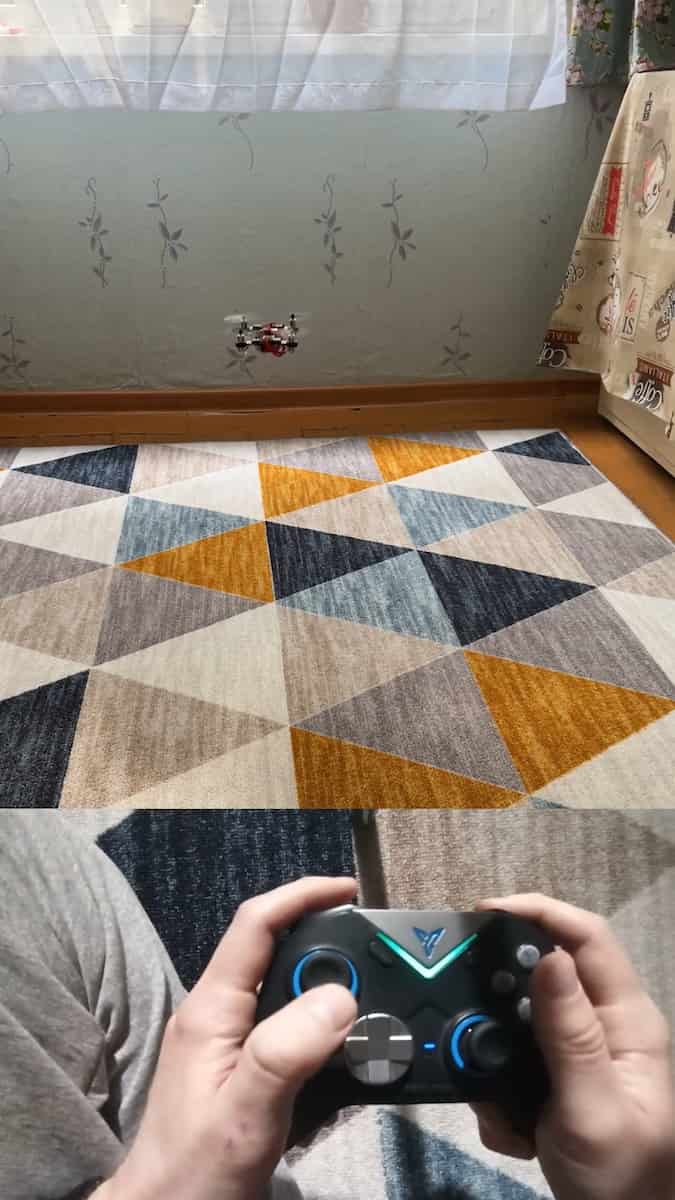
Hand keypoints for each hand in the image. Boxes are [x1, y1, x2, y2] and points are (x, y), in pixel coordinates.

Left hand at [96, 876, 357, 1199]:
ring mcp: (229, 1041)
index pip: (255, 923)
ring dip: (331, 997)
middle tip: (380, 964)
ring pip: (288, 993)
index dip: (302, 894)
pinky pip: (290, 1033)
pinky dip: (325, 1037)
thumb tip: (340, 996)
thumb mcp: (245, 1112)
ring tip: (375, 1015)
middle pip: (277, 952)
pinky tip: (349, 1061)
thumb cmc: (195, 1171)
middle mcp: (219, 1013)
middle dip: (330, 948)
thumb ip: (287, 1051)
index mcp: (212, 1007)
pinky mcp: (243, 1069)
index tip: (351, 891)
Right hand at [470, 895, 674, 1199]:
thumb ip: (570, 1035)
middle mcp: (608, 1027)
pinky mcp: (561, 1083)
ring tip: (487, 1095)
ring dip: (493, 1054)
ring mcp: (584, 1056)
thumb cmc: (620, 1178)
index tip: (481, 914)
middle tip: (461, 1012)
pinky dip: (498, 1092)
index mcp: (629, 1021)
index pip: (588, 937)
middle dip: (500, 994)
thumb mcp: (592, 1110)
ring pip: (520, 1021)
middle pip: (547, 971)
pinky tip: (508, 1128)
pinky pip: (515, 1062)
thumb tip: (547, 956)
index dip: (538, 911)